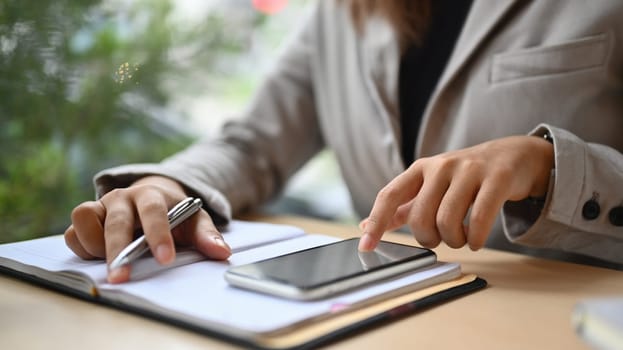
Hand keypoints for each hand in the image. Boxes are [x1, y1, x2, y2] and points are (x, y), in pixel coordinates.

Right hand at [64, 176, 230, 282]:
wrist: (153, 197)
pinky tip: (98, 258)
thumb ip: (206, 235)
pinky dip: (81, 247)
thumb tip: (222, 252)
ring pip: (85, 219)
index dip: (158, 235)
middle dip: (118, 249)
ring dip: (95, 245)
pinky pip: (72, 232)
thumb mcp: (193, 220)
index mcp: (152, 195)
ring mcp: (102, 206)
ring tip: (112, 261)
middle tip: (122, 276)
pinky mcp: (86, 218)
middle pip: (117, 220)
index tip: (165, 259)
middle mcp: (123, 198)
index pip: (154, 211)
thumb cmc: (174, 212)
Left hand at [359, 135, 553, 251]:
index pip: (390, 195)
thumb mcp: (432, 186)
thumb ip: (402, 207)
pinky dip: (475, 238)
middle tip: (441, 239)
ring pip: (447, 221)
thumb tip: (366, 224)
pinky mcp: (497, 179)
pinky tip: (476, 240)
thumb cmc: (466, 177)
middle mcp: (441, 166)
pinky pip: (479, 218)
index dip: (376, 222)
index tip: (366, 246)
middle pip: (420, 217)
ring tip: (462, 239)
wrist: (514, 156)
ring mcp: (469, 170)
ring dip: (454, 241)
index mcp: (420, 169)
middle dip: (429, 239)